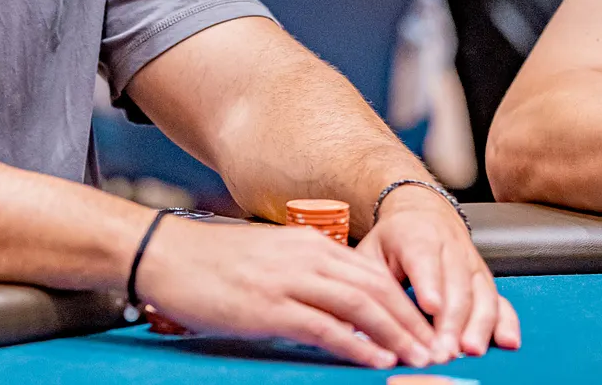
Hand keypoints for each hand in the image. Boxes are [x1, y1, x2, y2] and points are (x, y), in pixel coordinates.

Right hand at [135, 216, 439, 369]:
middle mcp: (304, 256)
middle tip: (438, 348)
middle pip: (376, 288)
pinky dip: (357, 343)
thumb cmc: (210, 262)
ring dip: (395, 334)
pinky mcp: (268, 306)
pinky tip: (376, 358)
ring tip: (419, 357)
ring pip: (359, 306)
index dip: (406, 302)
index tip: (428, 327)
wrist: (163, 254)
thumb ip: (304, 277)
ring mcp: (287, 280)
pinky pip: (325, 327)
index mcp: (307, 243)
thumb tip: (337, 309)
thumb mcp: (268, 260)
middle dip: (412, 320)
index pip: (372, 273)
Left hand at [358, 186, 519, 359]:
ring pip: (482, 295)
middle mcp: (450, 248)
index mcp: (416, 236)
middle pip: (456, 286)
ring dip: (478, 326)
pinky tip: (508, 342)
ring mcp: (472, 264)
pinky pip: (501, 300)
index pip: (424, 260)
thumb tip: (360, 319)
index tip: (431, 308)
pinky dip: (506, 322)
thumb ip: (369, 282)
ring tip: (470, 351)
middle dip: (452, 321)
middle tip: (444, 350)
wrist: (423, 211)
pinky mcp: (485, 279)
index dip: (429, 284)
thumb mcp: (371, 251)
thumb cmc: (392, 239)